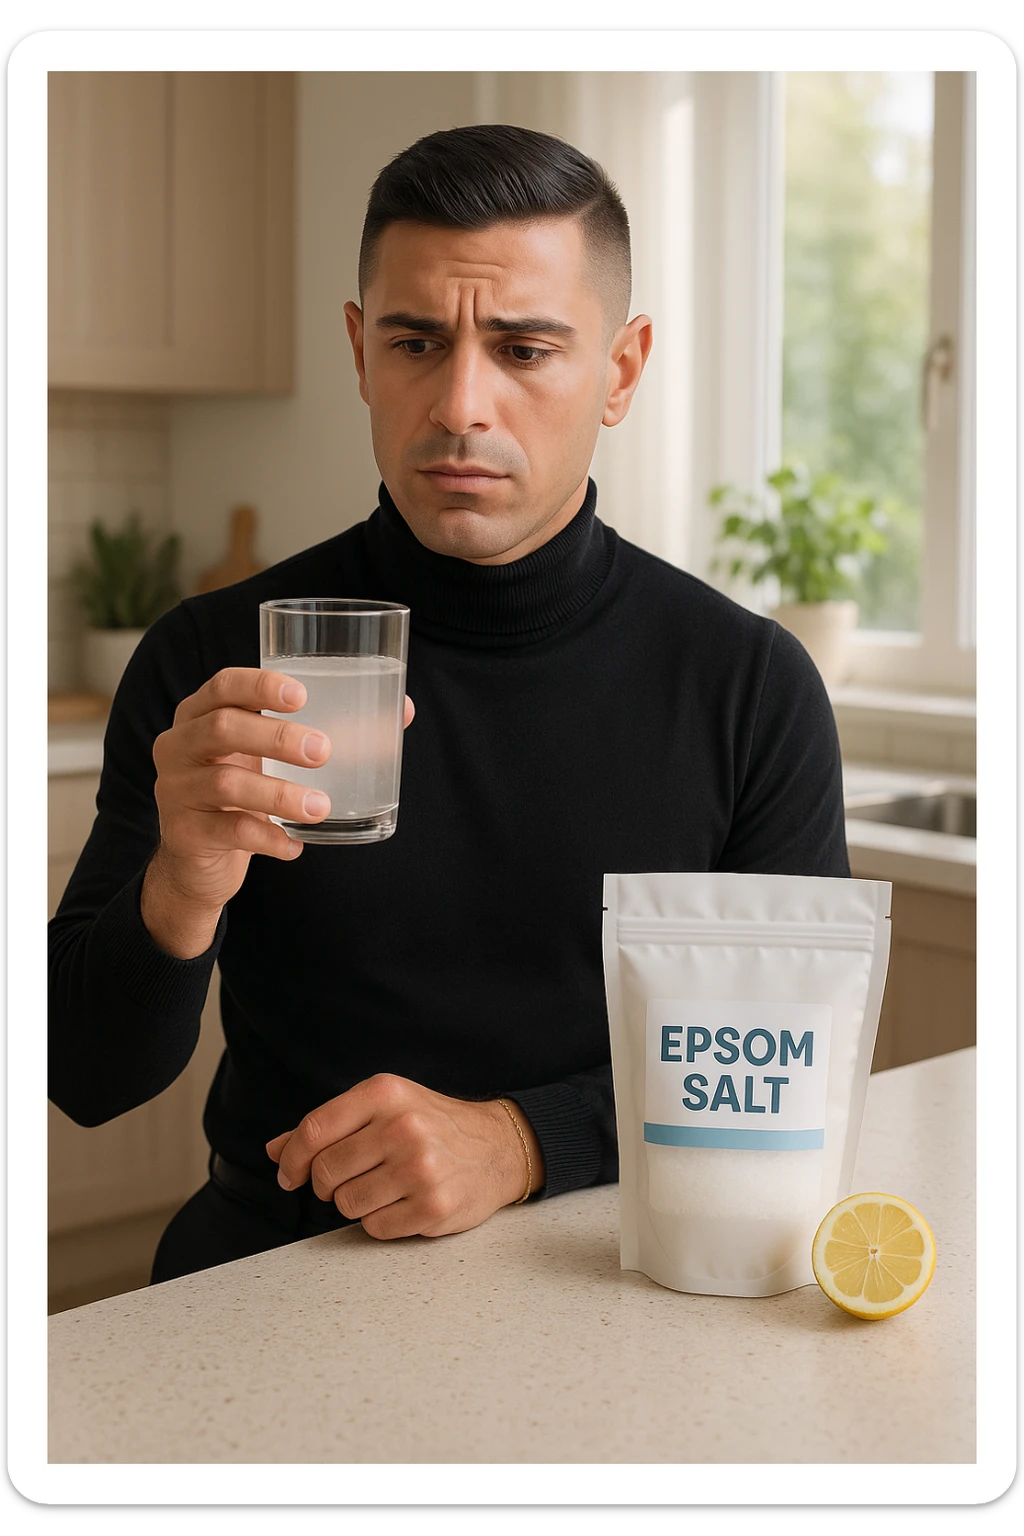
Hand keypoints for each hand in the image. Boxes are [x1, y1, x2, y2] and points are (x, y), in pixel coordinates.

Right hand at [142, 666, 413, 956]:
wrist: (197, 862)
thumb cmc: (245, 791)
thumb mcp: (270, 758)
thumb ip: (326, 731)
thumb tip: (402, 711)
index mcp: (200, 715)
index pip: (223, 686)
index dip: (259, 685)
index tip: (302, 695)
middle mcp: (178, 746)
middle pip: (222, 728)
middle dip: (277, 737)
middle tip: (324, 751)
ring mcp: (175, 790)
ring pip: (225, 783)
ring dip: (280, 794)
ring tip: (321, 806)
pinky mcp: (183, 834)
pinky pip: (228, 832)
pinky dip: (268, 837)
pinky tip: (295, 845)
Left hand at [265, 1074, 543, 1239]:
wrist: (497, 1147)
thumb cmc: (433, 1125)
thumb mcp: (384, 1106)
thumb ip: (329, 1126)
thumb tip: (275, 1150)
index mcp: (385, 1093)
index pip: (314, 1130)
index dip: (291, 1159)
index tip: (289, 1175)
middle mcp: (403, 1127)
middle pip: (325, 1172)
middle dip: (326, 1184)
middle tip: (348, 1179)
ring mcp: (421, 1168)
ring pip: (346, 1204)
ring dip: (355, 1203)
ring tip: (382, 1188)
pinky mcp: (433, 1207)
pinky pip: (375, 1227)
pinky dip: (380, 1221)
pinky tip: (401, 1202)